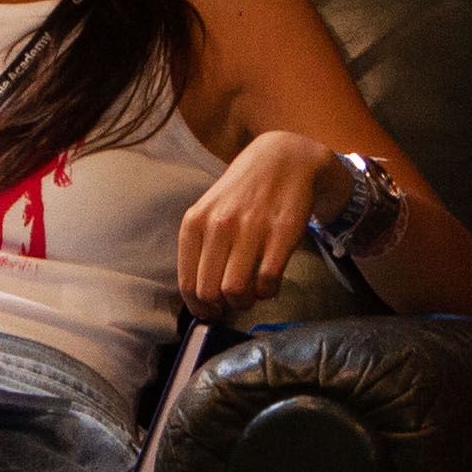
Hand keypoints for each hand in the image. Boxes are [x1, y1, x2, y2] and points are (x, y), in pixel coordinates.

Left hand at [172, 126, 337, 321]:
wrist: (282, 159)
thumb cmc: (242, 193)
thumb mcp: (209, 212)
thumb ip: (201, 249)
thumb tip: (201, 297)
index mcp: (195, 223)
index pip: (188, 284)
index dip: (199, 308)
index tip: (210, 312)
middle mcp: (219, 225)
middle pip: (210, 292)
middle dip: (221, 308)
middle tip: (232, 303)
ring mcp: (251, 228)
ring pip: (236, 290)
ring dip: (245, 302)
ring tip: (251, 294)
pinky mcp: (282, 232)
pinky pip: (268, 280)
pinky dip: (268, 292)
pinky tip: (269, 283)